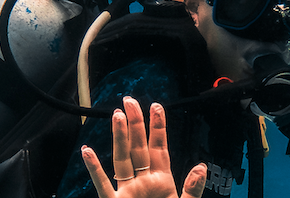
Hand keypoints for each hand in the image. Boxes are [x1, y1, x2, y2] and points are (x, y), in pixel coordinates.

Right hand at [82, 96, 207, 197]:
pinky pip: (104, 185)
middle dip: (136, 124)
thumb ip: (193, 189)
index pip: (160, 149)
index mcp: (162, 183)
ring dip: (120, 139)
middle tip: (130, 100)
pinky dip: (95, 169)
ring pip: (122, 160)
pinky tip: (87, 152)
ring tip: (117, 116)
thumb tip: (201, 166)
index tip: (157, 106)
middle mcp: (143, 183)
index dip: (158, 128)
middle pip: (138, 148)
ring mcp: (128, 193)